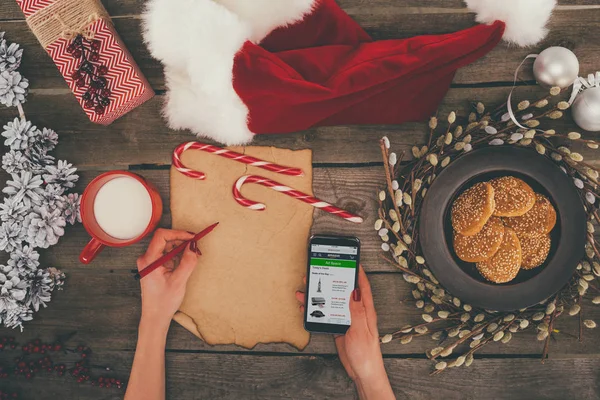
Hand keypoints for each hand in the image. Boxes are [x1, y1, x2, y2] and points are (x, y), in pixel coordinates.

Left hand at [136, 229, 199, 329]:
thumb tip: (194, 246)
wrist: (155, 317)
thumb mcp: (179, 281)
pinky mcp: (155, 266)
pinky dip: (179, 254)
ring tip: (194, 255)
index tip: (192, 237)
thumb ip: (187, 262)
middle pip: (165, 239)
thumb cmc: (163, 302)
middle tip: (196, 246)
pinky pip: (168, 254)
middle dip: (182, 240)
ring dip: (182, 247)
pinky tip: (187, 260)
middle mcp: (147, 259)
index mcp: (149, 260)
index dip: (178, 233)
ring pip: (168, 246)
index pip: (162, 236)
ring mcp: (151, 262)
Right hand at [295, 266, 394, 399]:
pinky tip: (307, 307)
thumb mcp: (361, 330)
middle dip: (332, 280)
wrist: (363, 373)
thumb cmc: (367, 354)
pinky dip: (317, 310)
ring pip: (332, 303)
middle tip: (319, 271)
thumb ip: (356, 311)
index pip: (363, 288)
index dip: (359, 274)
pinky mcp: (339, 328)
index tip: (353, 261)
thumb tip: (353, 291)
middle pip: (343, 292)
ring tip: (305, 289)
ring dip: (319, 296)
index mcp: (366, 311)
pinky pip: (327, 315)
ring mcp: (347, 320)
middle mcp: (357, 313)